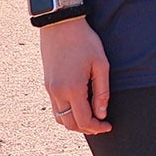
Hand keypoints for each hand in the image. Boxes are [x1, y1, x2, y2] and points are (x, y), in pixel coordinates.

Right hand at [38, 17, 111, 133]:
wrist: (61, 26)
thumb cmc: (85, 42)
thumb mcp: (101, 64)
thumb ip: (102, 91)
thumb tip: (102, 113)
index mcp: (72, 88)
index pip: (83, 120)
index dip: (97, 127)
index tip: (108, 126)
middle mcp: (57, 92)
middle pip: (70, 123)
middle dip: (86, 128)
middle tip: (102, 125)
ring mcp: (49, 89)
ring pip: (60, 118)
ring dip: (75, 123)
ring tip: (91, 118)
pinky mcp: (47, 85)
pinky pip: (54, 108)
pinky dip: (65, 114)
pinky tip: (78, 109)